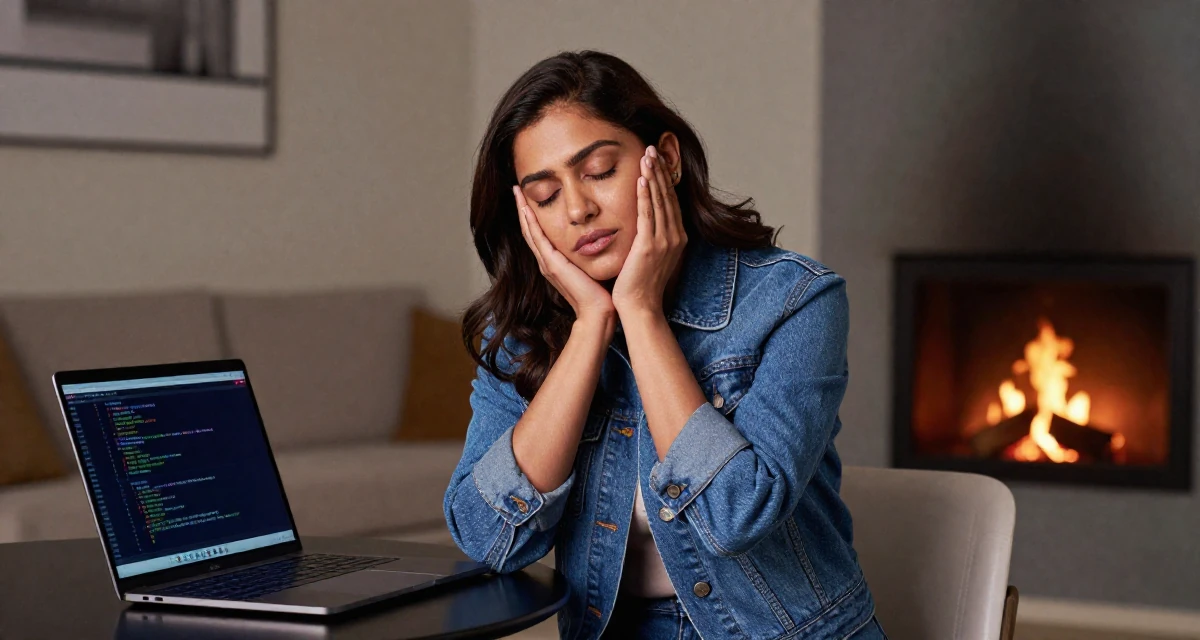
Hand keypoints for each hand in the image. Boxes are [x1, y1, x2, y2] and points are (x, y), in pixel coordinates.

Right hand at [513, 185, 615, 325]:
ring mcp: (547, 263)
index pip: (540, 233)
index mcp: (555, 261)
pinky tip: (526, 208)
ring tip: (517, 193)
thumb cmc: (600, 291)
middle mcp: (547, 261)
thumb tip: (598, 237)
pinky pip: (537, 238)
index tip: (529, 197)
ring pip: (530, 231)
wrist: (598, 311)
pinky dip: (530, 222)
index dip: (532, 215)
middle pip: (530, 230)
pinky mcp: (552, 264)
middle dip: (523, 208)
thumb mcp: (591, 265)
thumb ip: (589, 253)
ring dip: (522, 211)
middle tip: (517, 189)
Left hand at [611, 145, 687, 316]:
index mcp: (677, 239)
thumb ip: (652, 237)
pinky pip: (648, 215)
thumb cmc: (641, 284)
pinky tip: (642, 179)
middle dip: (660, 171)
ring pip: (660, 202)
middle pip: (668, 197)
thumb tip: (646, 223)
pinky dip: (646, 195)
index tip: (657, 160)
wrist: (640, 307)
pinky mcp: (650, 246)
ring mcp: (665, 242)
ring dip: (654, 176)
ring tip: (647, 156)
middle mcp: (675, 237)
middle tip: (652, 148)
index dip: (665, 179)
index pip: (671, 202)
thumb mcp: (651, 256)